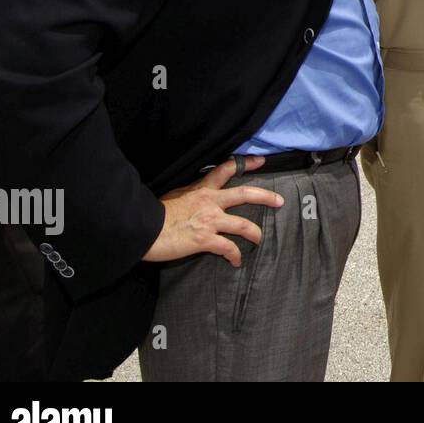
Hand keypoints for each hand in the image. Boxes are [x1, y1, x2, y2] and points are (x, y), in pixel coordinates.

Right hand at [142, 157, 283, 266]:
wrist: (143, 228)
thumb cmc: (154, 213)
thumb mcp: (175, 195)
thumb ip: (191, 194)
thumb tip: (195, 196)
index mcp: (202, 189)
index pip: (225, 171)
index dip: (245, 164)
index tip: (260, 161)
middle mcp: (210, 202)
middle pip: (245, 194)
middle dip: (265, 197)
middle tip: (279, 200)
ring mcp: (210, 220)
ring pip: (243, 224)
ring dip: (256, 233)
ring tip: (260, 239)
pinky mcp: (206, 239)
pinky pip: (228, 247)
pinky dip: (235, 255)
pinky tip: (236, 261)